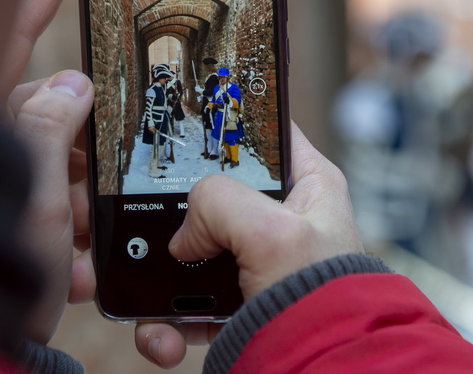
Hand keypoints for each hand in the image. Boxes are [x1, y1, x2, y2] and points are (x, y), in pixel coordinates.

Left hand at [0, 0, 96, 342]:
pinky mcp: (12, 208)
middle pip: (53, 108)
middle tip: (94, 178)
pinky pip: (56, 200)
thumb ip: (48, 126)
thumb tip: (70, 84)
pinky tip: (71, 265)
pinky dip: (71, 229)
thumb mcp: (27, 192)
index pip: (10, 30)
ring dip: (81, 198)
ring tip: (78, 239)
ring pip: (61, 159)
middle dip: (85, 143)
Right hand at [134, 122, 363, 366]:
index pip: (266, 132)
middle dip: (176, 212)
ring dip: (162, 277)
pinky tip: (163, 335)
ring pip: (191, 251)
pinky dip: (166, 321)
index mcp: (308, 184)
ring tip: (149, 299)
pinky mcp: (234, 304)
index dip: (228, 123)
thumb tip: (184, 234)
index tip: (185, 122)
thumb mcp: (272, 231)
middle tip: (149, 217)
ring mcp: (254, 263)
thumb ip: (219, 203)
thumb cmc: (323, 300)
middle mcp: (281, 220)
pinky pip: (186, 303)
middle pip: (213, 194)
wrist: (319, 371)